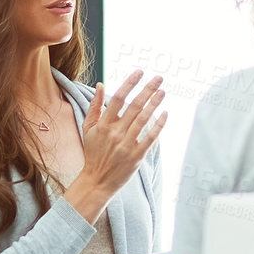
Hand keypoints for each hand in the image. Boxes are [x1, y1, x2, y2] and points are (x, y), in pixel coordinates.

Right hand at [66, 69, 166, 222]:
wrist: (97, 181)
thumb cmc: (93, 153)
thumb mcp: (88, 129)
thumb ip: (95, 107)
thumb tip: (101, 84)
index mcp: (102, 125)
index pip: (118, 98)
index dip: (130, 84)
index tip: (140, 72)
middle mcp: (115, 133)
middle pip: (134, 106)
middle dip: (147, 90)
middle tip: (159, 78)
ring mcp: (126, 145)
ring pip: (143, 119)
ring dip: (154, 104)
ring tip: (163, 92)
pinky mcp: (136, 156)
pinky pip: (150, 137)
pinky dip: (159, 125)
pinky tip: (165, 113)